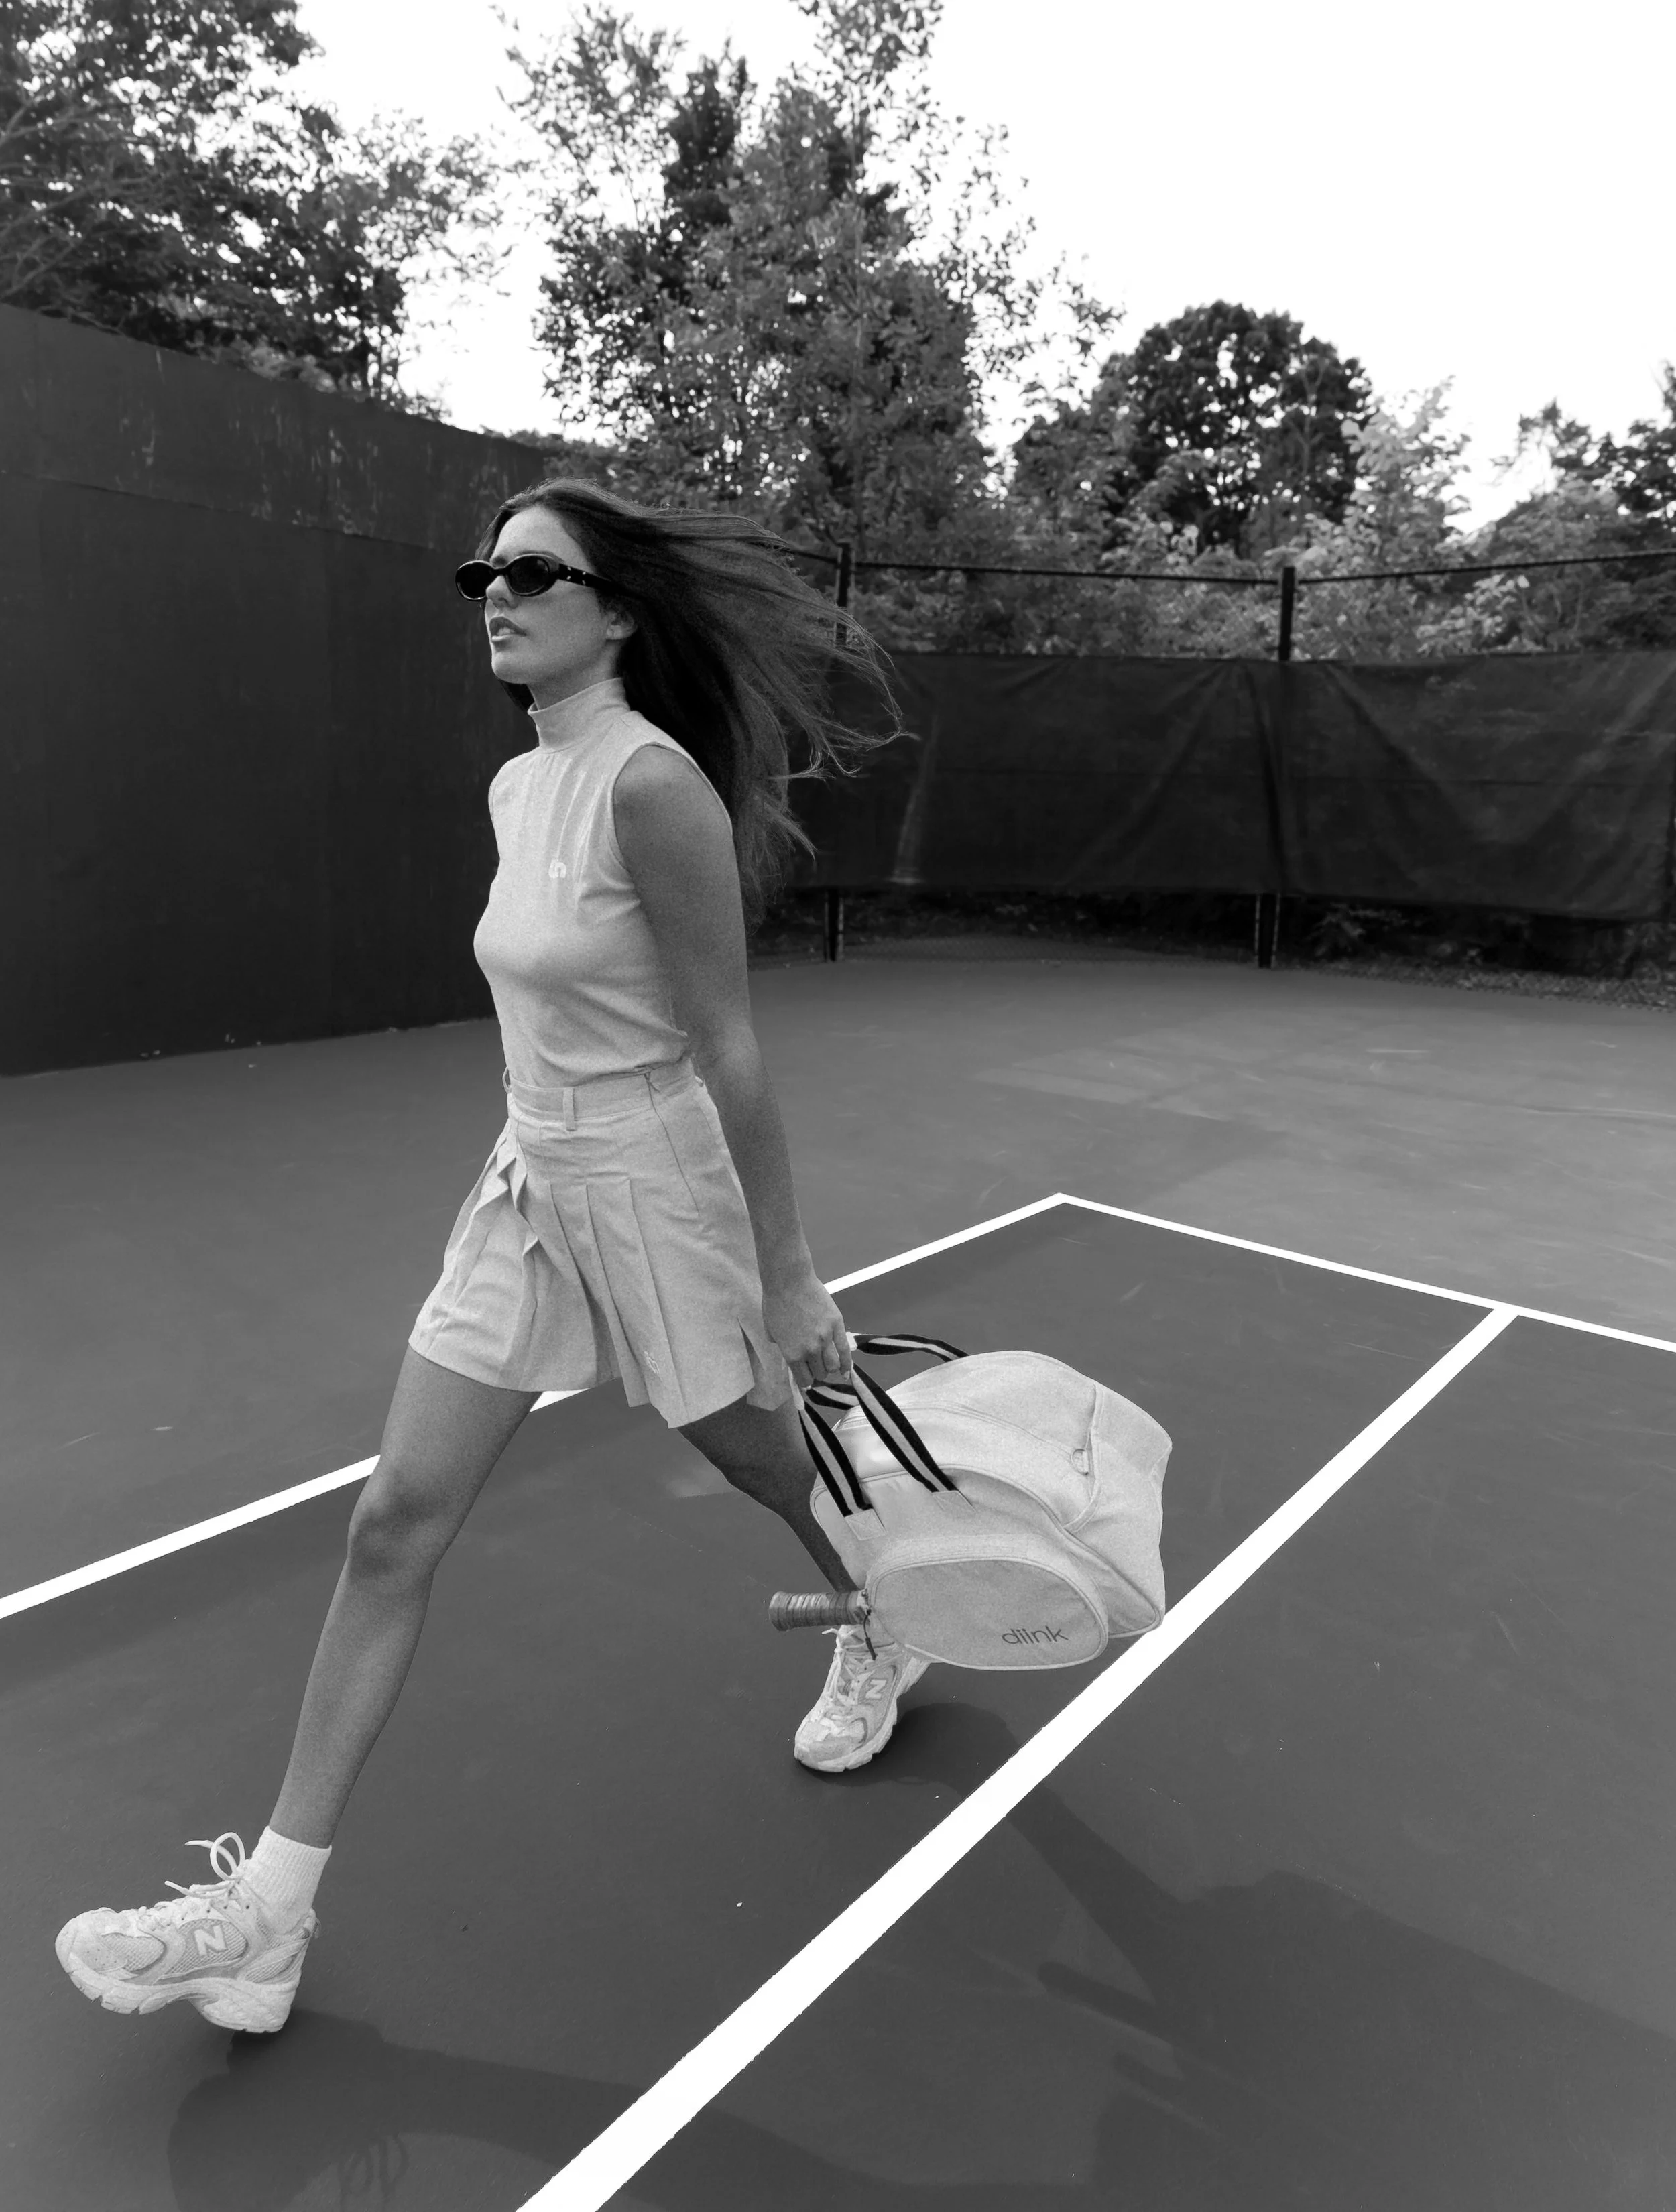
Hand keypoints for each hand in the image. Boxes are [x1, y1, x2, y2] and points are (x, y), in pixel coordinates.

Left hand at [761, 1272, 852, 1393]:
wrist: (789, 1282)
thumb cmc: (775, 1304)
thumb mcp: (771, 1331)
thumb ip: (781, 1346)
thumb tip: (789, 1354)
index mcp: (791, 1354)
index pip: (803, 1379)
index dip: (805, 1381)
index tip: (806, 1379)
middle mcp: (810, 1350)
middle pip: (820, 1373)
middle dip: (818, 1374)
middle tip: (816, 1369)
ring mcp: (825, 1338)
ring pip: (833, 1365)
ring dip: (831, 1369)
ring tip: (830, 1368)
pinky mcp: (837, 1325)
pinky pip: (845, 1350)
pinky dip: (847, 1363)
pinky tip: (846, 1371)